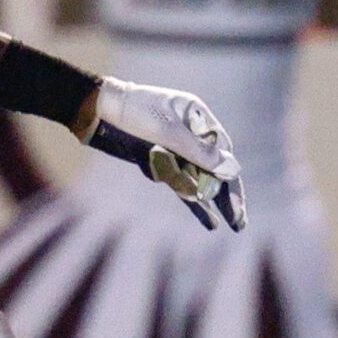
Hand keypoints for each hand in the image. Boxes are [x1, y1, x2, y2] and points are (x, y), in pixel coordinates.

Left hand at [76, 76, 245, 231]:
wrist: (96, 113)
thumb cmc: (133, 113)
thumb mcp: (169, 132)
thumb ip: (200, 153)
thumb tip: (234, 170)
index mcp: (197, 117)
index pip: (221, 149)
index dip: (227, 172)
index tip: (230, 190)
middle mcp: (190, 134)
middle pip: (215, 169)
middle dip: (229, 195)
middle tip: (241, 220)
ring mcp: (175, 151)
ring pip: (200, 181)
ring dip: (216, 204)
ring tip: (236, 225)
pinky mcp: (161, 165)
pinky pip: (183, 187)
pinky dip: (196, 205)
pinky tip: (211, 223)